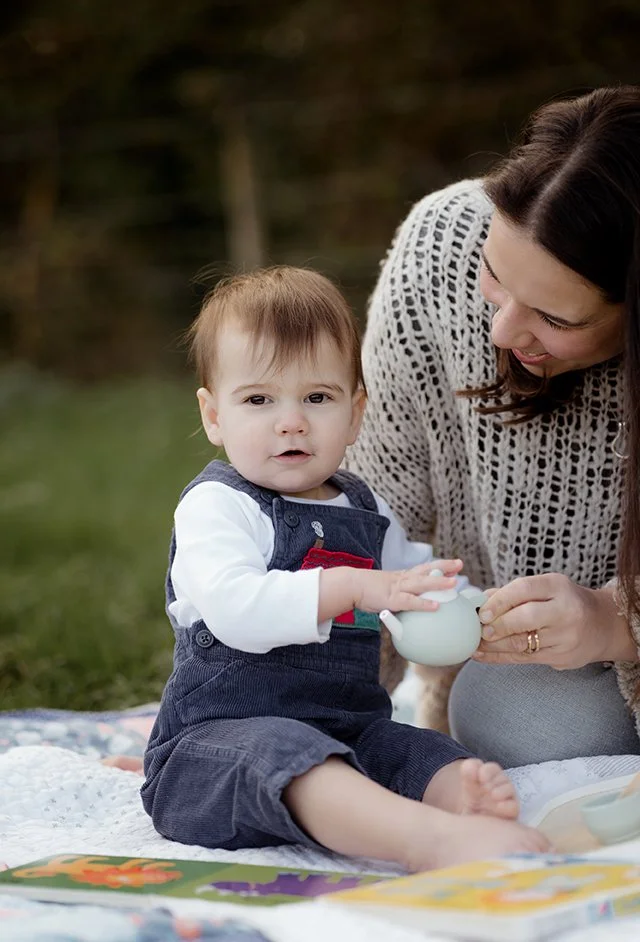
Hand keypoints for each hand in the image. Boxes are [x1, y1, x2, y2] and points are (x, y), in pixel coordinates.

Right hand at [354, 558, 462, 614]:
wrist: (351, 586)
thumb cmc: (367, 590)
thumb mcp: (387, 590)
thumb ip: (399, 596)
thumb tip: (410, 608)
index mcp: (402, 576)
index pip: (425, 568)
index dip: (440, 565)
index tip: (455, 565)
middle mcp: (403, 578)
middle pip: (427, 570)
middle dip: (444, 566)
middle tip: (460, 564)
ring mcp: (398, 587)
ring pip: (422, 583)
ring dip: (438, 582)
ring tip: (453, 582)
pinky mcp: (392, 599)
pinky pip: (411, 601)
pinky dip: (423, 603)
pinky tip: (436, 606)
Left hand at [472, 573, 612, 669]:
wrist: (602, 625)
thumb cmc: (563, 602)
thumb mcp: (545, 588)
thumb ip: (513, 593)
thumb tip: (477, 600)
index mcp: (558, 586)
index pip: (524, 589)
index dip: (499, 600)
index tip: (481, 612)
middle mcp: (565, 610)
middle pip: (526, 618)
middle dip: (498, 625)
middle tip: (479, 630)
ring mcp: (566, 636)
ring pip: (523, 643)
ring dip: (493, 645)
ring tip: (474, 643)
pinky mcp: (562, 657)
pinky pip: (524, 659)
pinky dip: (499, 658)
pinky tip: (481, 655)